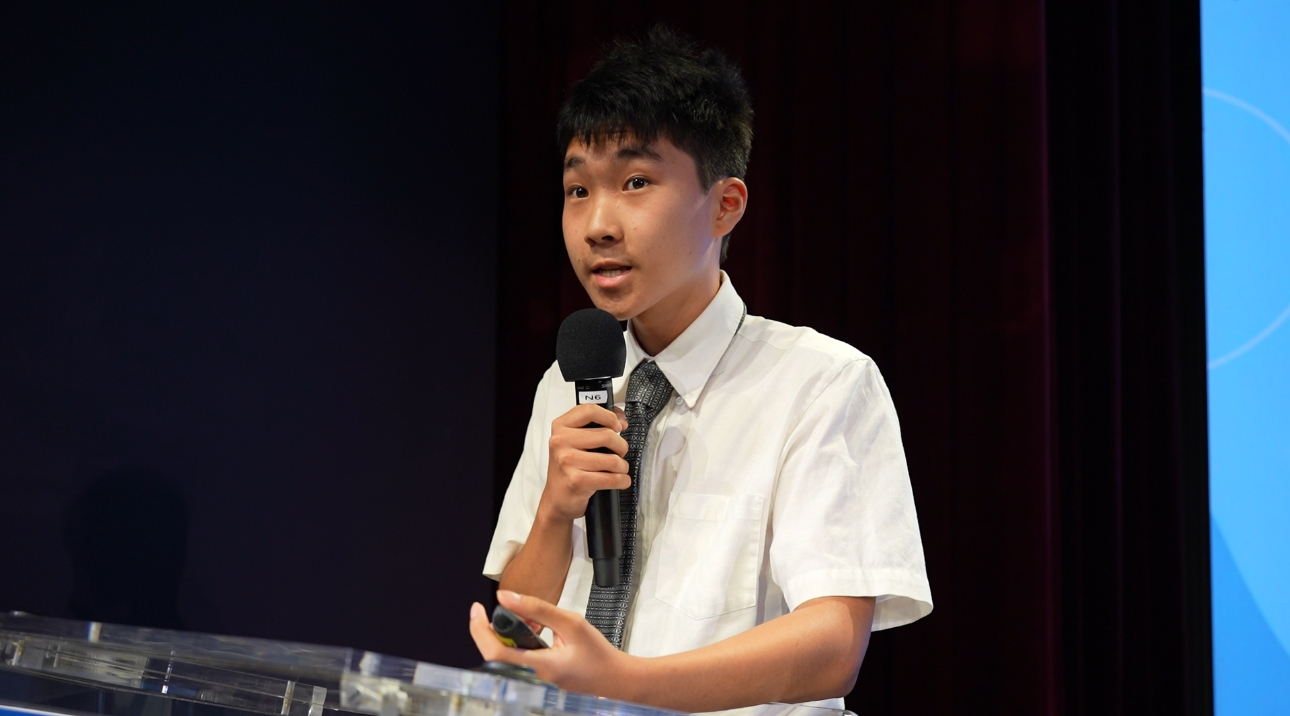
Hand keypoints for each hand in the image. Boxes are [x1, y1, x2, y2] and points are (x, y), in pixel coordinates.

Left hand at [469, 590, 636, 698]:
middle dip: (493, 631)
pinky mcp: (534, 683)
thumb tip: (506, 598)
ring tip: (526, 624)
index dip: (479, 629)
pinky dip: (516, 647)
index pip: (495, 651)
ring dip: (506, 639)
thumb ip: (537, 609)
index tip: (476, 609)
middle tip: (505, 612)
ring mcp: (532, 684)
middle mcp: (532, 681)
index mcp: (540, 668)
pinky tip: (531, 636)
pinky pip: (514, 664)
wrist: (615, 680)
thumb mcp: (571, 623)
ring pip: (503, 660)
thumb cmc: (599, 656)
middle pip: (494, 656)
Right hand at [541, 404, 629, 523]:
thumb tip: (621, 420)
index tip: (617, 426)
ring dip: (622, 466)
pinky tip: (620, 480)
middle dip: (621, 446)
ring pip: (613, 459)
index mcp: (560, 426)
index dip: (610, 417)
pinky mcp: (576, 481)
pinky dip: (622, 480)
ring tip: (618, 469)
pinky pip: (612, 478)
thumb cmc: (569, 466)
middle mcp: (560, 441)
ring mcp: (567, 461)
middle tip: (619, 452)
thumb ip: (596, 424)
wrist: (557, 497)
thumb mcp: (575, 440)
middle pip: (607, 435)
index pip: (590, 410)